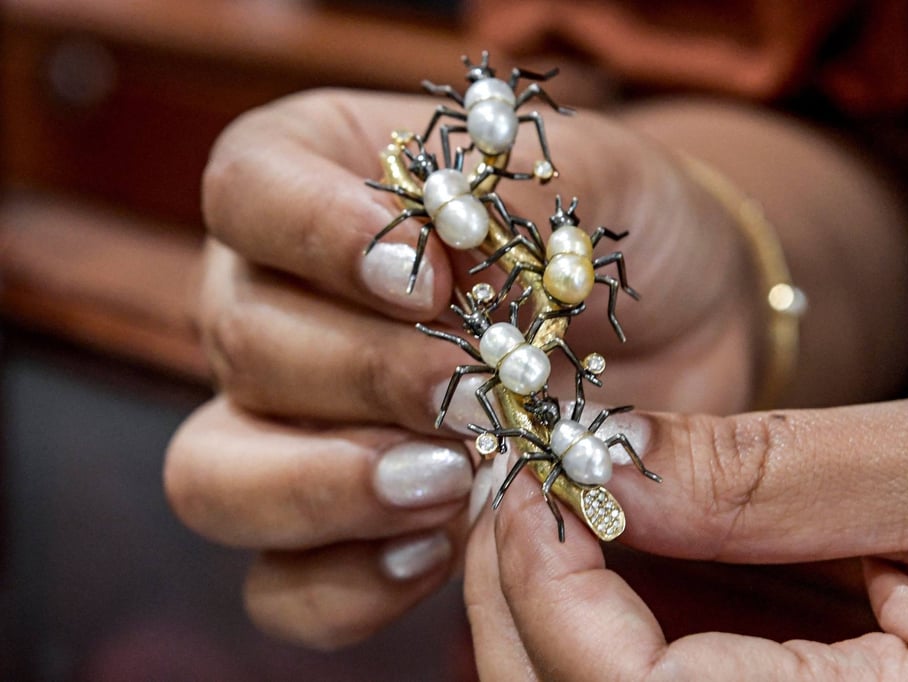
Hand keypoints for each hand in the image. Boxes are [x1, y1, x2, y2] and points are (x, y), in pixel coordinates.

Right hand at [164, 88, 763, 647]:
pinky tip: (441, 550)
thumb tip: (433, 241)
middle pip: (238, 339)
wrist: (678, 335)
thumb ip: (516, 191)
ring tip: (452, 482)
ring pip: (215, 475)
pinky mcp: (337, 526)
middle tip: (471, 394)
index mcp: (324, 181)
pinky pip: (281, 586)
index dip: (311, 233)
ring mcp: (289, 424)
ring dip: (327, 488)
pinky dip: (347, 585)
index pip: (248, 188)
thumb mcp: (602, 184)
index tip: (427, 282)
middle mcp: (283, 301)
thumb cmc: (625, 240)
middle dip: (361, 375)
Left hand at [466, 386, 907, 679]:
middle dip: (523, 598)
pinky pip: (648, 678)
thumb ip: (768, 475)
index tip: (534, 475)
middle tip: (524, 483)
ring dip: (551, 603)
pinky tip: (616, 536)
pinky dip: (604, 610)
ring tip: (561, 500)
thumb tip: (600, 458)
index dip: (551, 586)